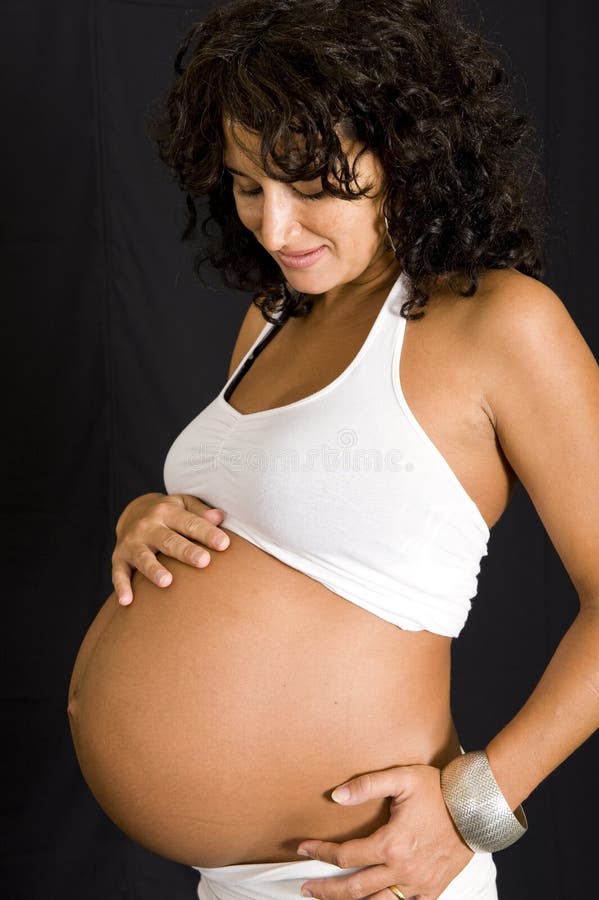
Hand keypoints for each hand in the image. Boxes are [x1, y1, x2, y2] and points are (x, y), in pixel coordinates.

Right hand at [112, 492, 229, 605]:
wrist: (132, 511)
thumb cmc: (169, 512)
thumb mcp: (183, 503)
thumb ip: (201, 511)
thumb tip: (220, 517)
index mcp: (167, 511)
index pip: (190, 523)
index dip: (207, 533)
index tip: (224, 544)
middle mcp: (148, 526)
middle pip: (168, 540)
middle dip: (185, 551)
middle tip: (203, 561)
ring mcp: (132, 543)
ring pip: (143, 558)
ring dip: (153, 570)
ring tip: (167, 582)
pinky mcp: (119, 558)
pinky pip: (119, 574)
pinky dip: (121, 587)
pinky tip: (127, 601)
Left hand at [296, 764, 473, 899]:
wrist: (475, 807)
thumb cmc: (438, 790)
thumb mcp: (401, 778)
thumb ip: (367, 784)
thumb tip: (336, 796)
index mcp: (391, 844)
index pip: (345, 855)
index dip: (320, 852)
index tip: (303, 848)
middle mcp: (402, 870)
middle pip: (354, 889)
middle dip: (325, 890)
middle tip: (306, 888)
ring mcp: (418, 884)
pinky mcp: (432, 890)